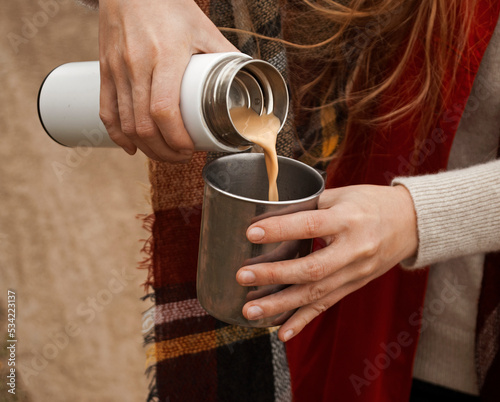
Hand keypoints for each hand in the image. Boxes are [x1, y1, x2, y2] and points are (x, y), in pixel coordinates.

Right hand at [98, 0, 237, 160]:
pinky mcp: (105, 70)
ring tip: (164, 154)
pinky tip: (130, 147)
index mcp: (165, 55)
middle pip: (144, 125)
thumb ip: (224, 54)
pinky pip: (106, 111)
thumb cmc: (169, 5)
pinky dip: (117, 135)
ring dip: (145, 148)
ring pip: (125, 124)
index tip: (190, 148)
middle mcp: (137, 65)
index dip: (176, 137)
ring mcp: (117, 69)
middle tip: (181, 157)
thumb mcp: (203, 28)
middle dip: (164, 151)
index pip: (164, 109)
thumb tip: (245, 79)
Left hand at [236, 184, 417, 341]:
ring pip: (316, 294)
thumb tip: (270, 215)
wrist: (411, 223)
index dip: (281, 229)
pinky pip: (327, 305)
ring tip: (250, 310)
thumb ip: (310, 206)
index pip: (312, 226)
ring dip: (280, 305)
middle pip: (312, 268)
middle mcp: (354, 250)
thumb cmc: (372, 203)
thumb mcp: (343, 195)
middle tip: (243, 276)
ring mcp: (355, 273)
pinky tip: (281, 333)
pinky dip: (303, 321)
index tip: (252, 233)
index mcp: (349, 219)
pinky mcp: (354, 286)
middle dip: (275, 275)